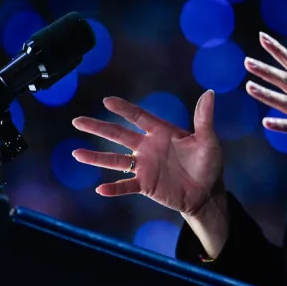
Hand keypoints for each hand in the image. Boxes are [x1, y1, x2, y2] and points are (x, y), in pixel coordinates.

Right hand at [71, 90, 224, 217]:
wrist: (207, 192)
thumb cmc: (208, 163)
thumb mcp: (207, 140)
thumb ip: (204, 119)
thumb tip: (209, 92)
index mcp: (161, 132)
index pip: (139, 117)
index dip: (124, 109)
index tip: (107, 101)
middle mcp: (148, 147)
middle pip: (119, 135)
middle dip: (98, 127)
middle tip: (77, 121)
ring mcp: (144, 166)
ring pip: (115, 160)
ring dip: (96, 158)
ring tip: (76, 153)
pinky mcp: (145, 185)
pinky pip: (126, 186)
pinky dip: (114, 188)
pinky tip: (100, 189)